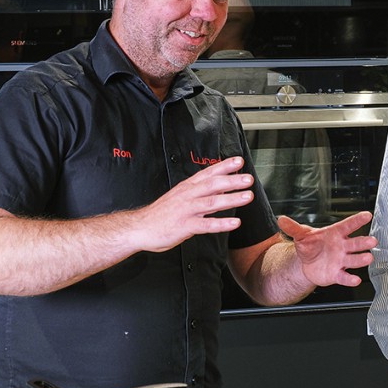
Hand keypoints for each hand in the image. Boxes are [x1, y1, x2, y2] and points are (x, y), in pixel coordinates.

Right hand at [133, 157, 255, 252]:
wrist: (139, 228)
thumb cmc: (161, 214)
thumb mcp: (180, 197)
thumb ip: (199, 193)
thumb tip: (219, 188)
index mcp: (187, 187)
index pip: (208, 173)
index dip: (224, 166)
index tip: (239, 160)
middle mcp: (188, 196)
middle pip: (213, 184)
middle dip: (232, 180)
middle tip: (248, 178)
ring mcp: (186, 210)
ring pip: (211, 202)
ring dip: (231, 198)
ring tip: (247, 196)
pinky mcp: (184, 226)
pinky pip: (206, 225)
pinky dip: (221, 224)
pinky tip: (235, 223)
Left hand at [278, 211, 376, 287]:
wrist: (308, 263)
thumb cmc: (310, 246)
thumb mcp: (301, 235)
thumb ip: (293, 228)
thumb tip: (281, 220)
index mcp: (336, 234)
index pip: (348, 225)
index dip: (358, 220)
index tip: (367, 215)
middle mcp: (342, 247)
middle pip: (355, 243)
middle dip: (364, 242)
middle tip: (372, 241)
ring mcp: (342, 261)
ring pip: (354, 260)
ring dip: (361, 259)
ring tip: (368, 258)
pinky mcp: (338, 274)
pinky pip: (345, 277)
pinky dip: (350, 279)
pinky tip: (355, 280)